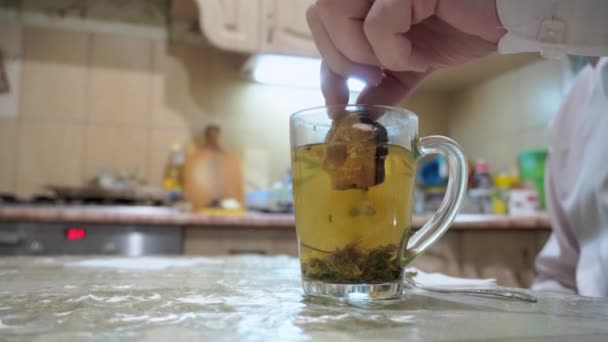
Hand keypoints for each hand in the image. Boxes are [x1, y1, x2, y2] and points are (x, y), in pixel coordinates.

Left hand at [307, 0, 506, 105]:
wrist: (508, 17)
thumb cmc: (462, 29)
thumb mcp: (411, 63)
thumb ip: (380, 82)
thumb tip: (353, 111)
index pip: (320, 21)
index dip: (325, 62)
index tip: (338, 99)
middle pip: (320, 12)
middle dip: (339, 57)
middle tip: (372, 77)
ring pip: (336, 10)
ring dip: (361, 51)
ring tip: (396, 64)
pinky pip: (379, 23)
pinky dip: (394, 51)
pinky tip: (419, 58)